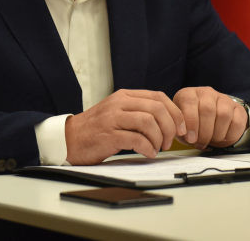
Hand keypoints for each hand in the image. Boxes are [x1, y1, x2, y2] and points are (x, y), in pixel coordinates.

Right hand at [64, 89, 186, 164]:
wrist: (69, 139)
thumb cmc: (96, 129)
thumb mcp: (118, 112)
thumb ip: (138, 111)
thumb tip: (168, 120)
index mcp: (124, 96)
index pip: (158, 97)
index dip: (175, 112)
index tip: (181, 127)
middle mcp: (119, 103)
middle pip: (156, 108)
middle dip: (170, 126)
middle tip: (170, 140)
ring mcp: (112, 118)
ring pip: (148, 122)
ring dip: (159, 138)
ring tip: (157, 148)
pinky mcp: (108, 135)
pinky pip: (136, 139)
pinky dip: (147, 147)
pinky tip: (148, 153)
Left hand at [173, 86, 247, 149]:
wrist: (208, 125)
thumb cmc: (191, 126)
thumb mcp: (181, 127)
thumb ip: (180, 130)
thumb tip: (186, 135)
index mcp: (189, 95)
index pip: (189, 102)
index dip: (191, 122)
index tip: (190, 138)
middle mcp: (206, 93)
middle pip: (208, 109)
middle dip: (204, 132)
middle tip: (201, 143)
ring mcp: (223, 99)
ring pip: (224, 114)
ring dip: (217, 134)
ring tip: (212, 140)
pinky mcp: (238, 108)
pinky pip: (237, 121)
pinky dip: (230, 135)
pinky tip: (223, 138)